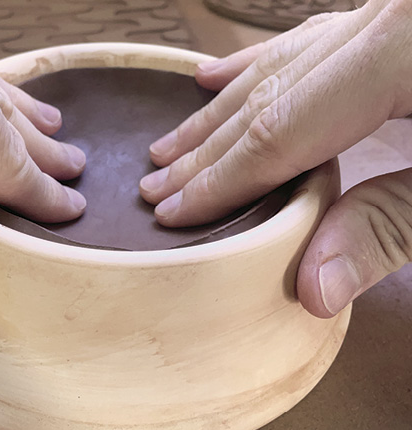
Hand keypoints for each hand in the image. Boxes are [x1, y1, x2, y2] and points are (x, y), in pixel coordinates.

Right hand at [139, 0, 411, 317]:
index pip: (280, 129)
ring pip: (280, 62)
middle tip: (154, 183)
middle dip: (207, 147)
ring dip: (220, 109)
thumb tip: (311, 290)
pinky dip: (261, 62)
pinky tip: (219, 72)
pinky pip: (310, 38)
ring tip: (173, 140)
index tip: (171, 209)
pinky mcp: (392, 21)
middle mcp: (384, 16)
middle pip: (270, 93)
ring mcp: (386, 13)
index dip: (221, 177)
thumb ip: (392, 228)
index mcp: (403, 48)